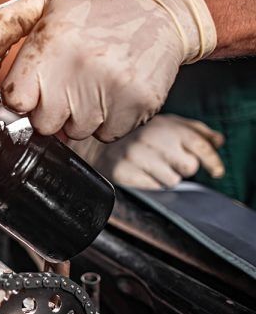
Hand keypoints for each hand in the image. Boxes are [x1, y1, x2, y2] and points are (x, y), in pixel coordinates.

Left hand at [0, 0, 216, 141]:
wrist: (162, 13)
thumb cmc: (98, 12)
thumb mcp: (47, 2)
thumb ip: (7, 24)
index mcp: (50, 47)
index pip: (16, 101)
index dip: (25, 97)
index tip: (37, 87)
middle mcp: (76, 69)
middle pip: (44, 124)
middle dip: (52, 110)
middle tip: (70, 84)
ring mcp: (108, 90)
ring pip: (76, 132)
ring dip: (81, 116)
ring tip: (94, 84)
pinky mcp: (135, 105)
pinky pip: (106, 134)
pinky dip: (108, 121)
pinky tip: (113, 92)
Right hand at [79, 114, 224, 188]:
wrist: (94, 143)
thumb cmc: (134, 134)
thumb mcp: (166, 123)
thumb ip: (196, 130)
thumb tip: (218, 140)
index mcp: (167, 125)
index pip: (202, 145)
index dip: (213, 161)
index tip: (217, 172)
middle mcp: (154, 139)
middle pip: (189, 167)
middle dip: (181, 168)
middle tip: (167, 162)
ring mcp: (138, 157)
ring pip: (171, 182)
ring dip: (163, 178)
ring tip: (149, 167)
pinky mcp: (126, 173)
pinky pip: (152, 190)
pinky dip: (149, 186)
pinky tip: (140, 174)